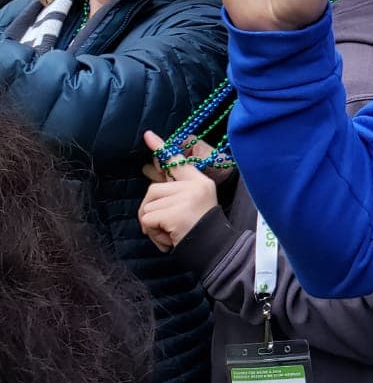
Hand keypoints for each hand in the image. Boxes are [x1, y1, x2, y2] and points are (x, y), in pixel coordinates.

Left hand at [137, 131, 219, 251]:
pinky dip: (151, 233)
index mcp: (199, 181)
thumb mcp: (193, 204)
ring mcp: (185, 198)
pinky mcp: (175, 213)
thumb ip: (176, 192)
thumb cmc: (201, 228)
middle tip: (165, 225)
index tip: (148, 134)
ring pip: (147, 206)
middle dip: (151, 210)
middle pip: (153, 190)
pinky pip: (147, 219)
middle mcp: (193, 186)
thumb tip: (154, 185)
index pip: (178, 161)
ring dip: (151, 224)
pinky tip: (167, 239)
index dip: (161, 148)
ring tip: (168, 232)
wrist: (214, 248)